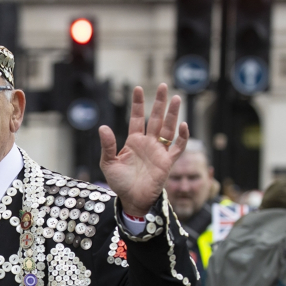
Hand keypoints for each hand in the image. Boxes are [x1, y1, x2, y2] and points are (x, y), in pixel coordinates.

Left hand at [99, 83, 188, 216]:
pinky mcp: (167, 162)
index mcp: (133, 141)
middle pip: (156, 118)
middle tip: (163, 85)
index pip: (137, 118)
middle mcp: (148, 143)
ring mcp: (159, 151)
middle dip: (159, 102)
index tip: (138, 89)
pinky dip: (182, 137)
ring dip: (173, 114)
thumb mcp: (108, 163)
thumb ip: (107, 146)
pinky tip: (183, 125)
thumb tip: (102, 127)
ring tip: (176, 98)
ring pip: (168, 128)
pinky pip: (177, 147)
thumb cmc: (120, 183)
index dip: (138, 104)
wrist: (131, 200)